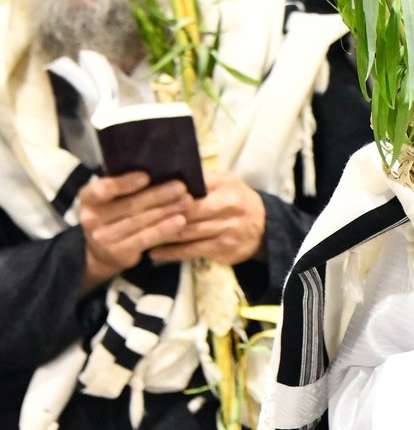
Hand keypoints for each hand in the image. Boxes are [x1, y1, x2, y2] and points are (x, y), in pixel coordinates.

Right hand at [78, 171, 190, 292]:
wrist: (101, 252)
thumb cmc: (113, 214)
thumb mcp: (111, 198)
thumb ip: (126, 185)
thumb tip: (161, 168)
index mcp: (88, 197)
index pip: (103, 189)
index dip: (124, 183)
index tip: (146, 176)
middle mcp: (91, 218)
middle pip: (130, 205)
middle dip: (159, 195)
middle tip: (181, 187)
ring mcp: (103, 238)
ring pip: (141, 221)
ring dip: (167, 210)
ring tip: (187, 201)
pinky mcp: (118, 252)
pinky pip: (145, 238)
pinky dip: (164, 229)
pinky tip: (180, 221)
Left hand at [148, 171, 266, 266]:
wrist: (265, 228)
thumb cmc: (236, 200)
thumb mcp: (225, 182)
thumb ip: (201, 179)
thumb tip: (165, 175)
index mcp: (225, 186)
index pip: (191, 189)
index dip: (166, 193)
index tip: (142, 196)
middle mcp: (228, 207)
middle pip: (186, 212)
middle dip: (159, 215)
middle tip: (133, 218)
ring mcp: (227, 230)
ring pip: (186, 232)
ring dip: (161, 235)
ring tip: (138, 235)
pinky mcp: (223, 249)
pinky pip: (192, 251)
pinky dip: (171, 253)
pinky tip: (155, 254)